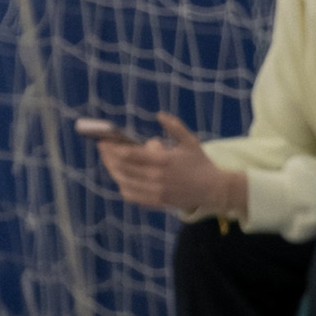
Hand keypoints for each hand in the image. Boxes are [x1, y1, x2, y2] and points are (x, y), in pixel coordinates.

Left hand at [94, 112, 244, 218]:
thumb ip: (174, 126)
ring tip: (108, 160)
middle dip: (108, 156)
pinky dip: (122, 185)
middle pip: (122, 168)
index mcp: (163, 160)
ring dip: (112, 170)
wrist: (213, 189)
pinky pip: (131, 195)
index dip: (112, 148)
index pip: (129, 155)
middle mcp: (156, 177)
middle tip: (102, 147)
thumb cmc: (199, 162)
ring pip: (123, 182)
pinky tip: (120, 176)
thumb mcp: (190, 141)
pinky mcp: (156, 201)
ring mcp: (155, 191)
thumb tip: (159, 114)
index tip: (103, 140)